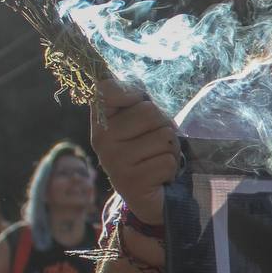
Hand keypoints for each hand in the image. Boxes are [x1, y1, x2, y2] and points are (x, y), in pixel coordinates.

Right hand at [91, 79, 180, 225]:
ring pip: (164, 137)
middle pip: (150, 111)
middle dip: (163, 126)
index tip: (137, 105)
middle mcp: (101, 140)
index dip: (133, 93)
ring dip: (170, 149)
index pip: (109, 88)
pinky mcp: (131, 182)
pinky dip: (170, 168)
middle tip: (155, 143)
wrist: (149, 196)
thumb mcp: (140, 120)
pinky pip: (167, 161)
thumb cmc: (148, 149)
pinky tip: (158, 176)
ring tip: (157, 159)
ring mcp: (114, 161)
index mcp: (100, 120)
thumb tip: (106, 76)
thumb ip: (132, 98)